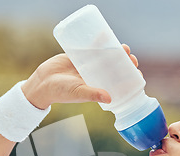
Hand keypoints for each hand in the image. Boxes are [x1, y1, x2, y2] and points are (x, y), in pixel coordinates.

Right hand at [21, 44, 138, 109]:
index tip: (137, 73)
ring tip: (124, 47)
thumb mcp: (78, 93)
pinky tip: (106, 35)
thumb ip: (92, 94)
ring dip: (116, 51)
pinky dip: (99, 41)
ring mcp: (88, 65)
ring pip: (106, 57)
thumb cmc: (61, 92)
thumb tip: (109, 98)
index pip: (118, 83)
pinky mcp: (79, 55)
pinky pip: (91, 47)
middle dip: (125, 62)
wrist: (42, 82)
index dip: (128, 78)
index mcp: (99, 87)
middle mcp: (95, 76)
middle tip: (131, 57)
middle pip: (115, 68)